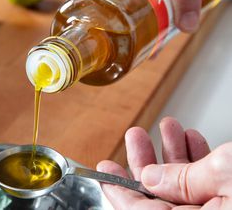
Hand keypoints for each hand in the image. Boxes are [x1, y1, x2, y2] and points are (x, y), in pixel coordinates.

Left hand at [97, 117, 231, 208]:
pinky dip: (197, 160)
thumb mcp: (222, 173)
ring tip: (167, 127)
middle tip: (136, 137)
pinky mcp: (231, 200)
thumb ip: (182, 179)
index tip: (106, 171)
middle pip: (161, 196)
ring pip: (184, 186)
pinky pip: (206, 184)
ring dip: (173, 153)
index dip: (119, 191)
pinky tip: (190, 140)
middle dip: (147, 161)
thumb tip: (150, 177)